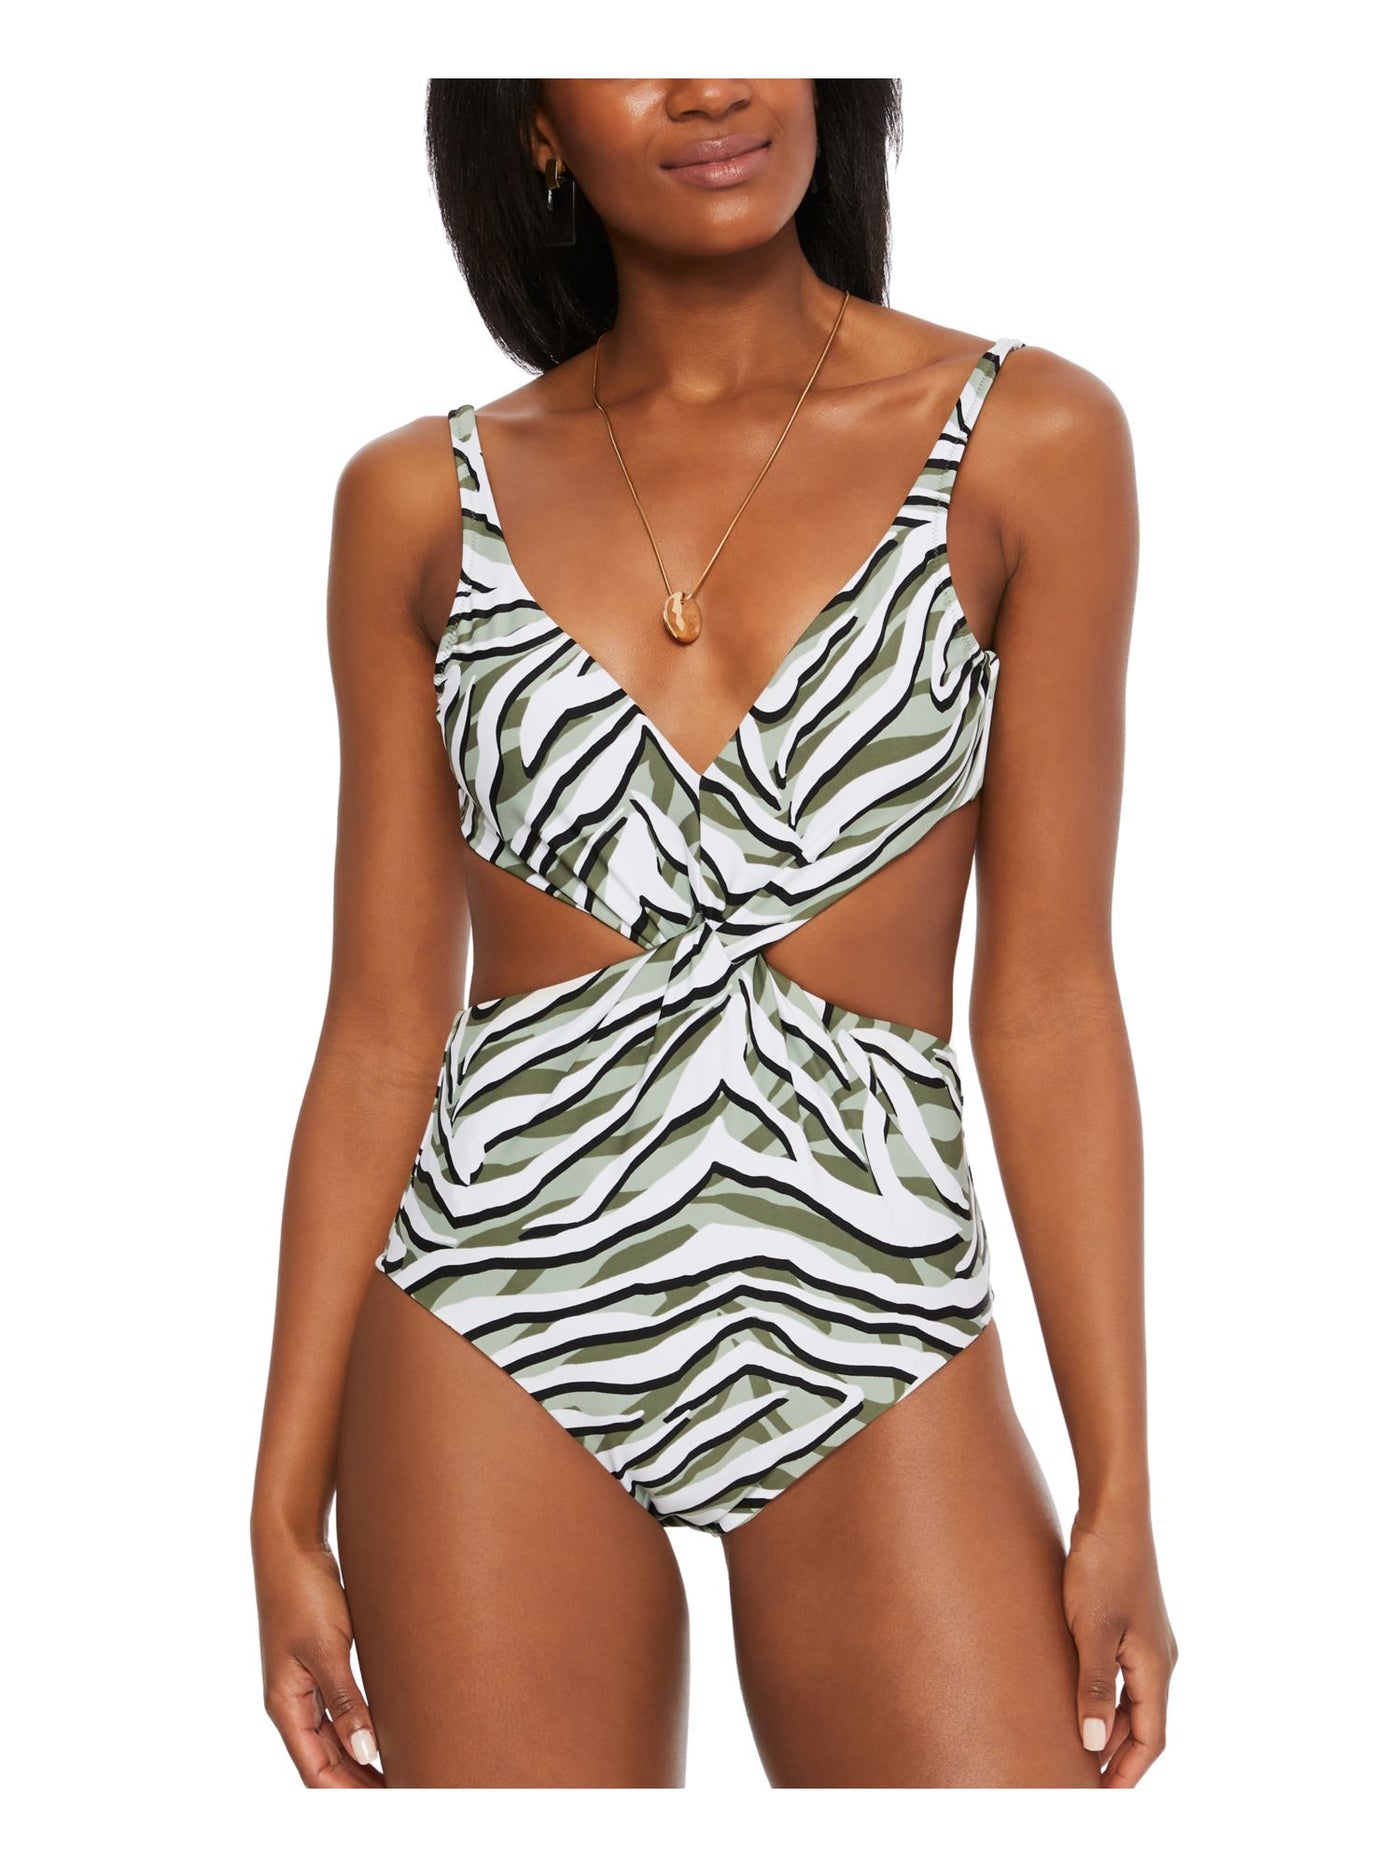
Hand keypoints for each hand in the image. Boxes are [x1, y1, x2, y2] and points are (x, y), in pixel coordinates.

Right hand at [254, 1532, 383, 1787]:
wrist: (293, 1543)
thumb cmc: (302, 1592)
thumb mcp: (326, 1647)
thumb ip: (345, 1699)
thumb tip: (365, 1750)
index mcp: (286, 1705)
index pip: (316, 1771)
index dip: (349, 1793)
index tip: (389, 1801)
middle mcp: (293, 1701)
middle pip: (327, 1759)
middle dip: (361, 1781)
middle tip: (407, 1789)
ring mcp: (306, 1682)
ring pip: (335, 1736)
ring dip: (364, 1756)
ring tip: (404, 1768)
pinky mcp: (321, 1662)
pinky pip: (342, 1707)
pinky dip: (363, 1725)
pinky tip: (390, 1729)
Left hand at [1062, 1497, 1177, 1786]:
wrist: (1114, 1508)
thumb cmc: (1104, 1564)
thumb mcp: (1092, 1629)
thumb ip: (1094, 1687)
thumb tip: (1092, 1745)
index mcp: (1157, 1668)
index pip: (1150, 1740)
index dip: (1127, 1773)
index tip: (1099, 1797)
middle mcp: (1159, 1659)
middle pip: (1143, 1724)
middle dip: (1116, 1757)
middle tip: (1080, 1780)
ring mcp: (1146, 1639)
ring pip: (1131, 1699)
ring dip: (1108, 1725)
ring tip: (1073, 1746)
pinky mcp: (1130, 1620)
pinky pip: (1122, 1673)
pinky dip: (1104, 1695)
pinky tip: (1075, 1694)